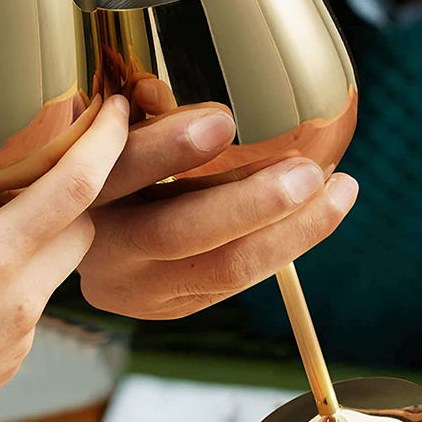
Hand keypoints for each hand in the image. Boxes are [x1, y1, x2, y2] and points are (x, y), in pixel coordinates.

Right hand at [0, 96, 129, 421]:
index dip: (105, 140)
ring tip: (8, 208)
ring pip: (63, 263)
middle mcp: (24, 293)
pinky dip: (24, 270)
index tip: (116, 106)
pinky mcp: (15, 355)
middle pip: (86, 224)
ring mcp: (24, 330)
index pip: (77, 187)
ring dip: (50, 229)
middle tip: (60, 154)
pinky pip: (37, 298)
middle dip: (84, 185)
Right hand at [79, 82, 357, 318]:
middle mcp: (103, 250)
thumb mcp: (113, 142)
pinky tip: (316, 216)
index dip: (168, 149)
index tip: (224, 122)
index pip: (119, 171)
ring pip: (221, 271)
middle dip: (251, 206)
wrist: (84, 248)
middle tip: (309, 175)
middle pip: (177, 234)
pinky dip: (279, 249)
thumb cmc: (108, 175)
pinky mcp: (168, 308)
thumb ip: (150, 124)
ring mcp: (136, 290)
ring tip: (339, 193)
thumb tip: (217, 113)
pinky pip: (232, 285)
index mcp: (81, 195)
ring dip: (288, 234)